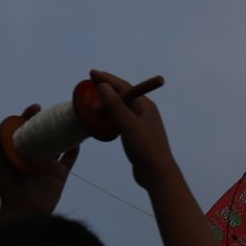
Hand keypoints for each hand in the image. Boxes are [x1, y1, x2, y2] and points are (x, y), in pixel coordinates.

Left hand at [0, 104, 79, 219]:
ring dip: (61, 131)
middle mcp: (33, 157)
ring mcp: (48, 165)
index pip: (23, 130)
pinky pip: (69, 158)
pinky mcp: (60, 174)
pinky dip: (74, 148)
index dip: (27, 117)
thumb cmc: (7, 188)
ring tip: (65, 120)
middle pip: (41, 133)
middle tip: (48, 111)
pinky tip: (75, 138)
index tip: (33, 108)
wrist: (25, 211)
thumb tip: (4, 123)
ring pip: (57, 143)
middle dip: (44, 120)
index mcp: (18, 153)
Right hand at [90, 69, 177, 188]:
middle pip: (123, 95)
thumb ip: (115, 105)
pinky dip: (110, 116)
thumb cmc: (144, 146)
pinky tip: (101, 118)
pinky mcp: (136, 136)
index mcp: (145, 106)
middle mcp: (144, 112)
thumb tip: (103, 86)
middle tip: (90, 83)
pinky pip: (120, 120)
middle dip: (106, 89)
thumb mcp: (128, 124)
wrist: (156, 172)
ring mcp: (140, 124)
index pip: (124, 87)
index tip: (92, 73)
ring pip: (121, 109)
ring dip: (107, 103)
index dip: (107, 79)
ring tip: (92, 100)